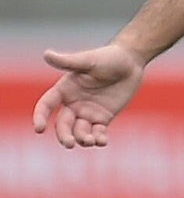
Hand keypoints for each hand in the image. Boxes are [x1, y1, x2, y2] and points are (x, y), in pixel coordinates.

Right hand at [32, 44, 147, 147]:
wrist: (131, 62)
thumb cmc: (107, 57)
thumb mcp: (88, 60)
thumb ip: (68, 62)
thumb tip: (46, 54)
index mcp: (64, 90)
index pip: (46, 106)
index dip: (40, 117)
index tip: (39, 129)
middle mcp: (72, 104)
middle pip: (63, 125)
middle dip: (64, 135)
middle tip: (70, 144)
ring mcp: (87, 113)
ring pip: (79, 132)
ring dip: (82, 139)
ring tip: (89, 141)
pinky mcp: (103, 118)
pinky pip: (97, 133)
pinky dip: (98, 139)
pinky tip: (102, 141)